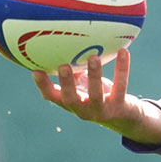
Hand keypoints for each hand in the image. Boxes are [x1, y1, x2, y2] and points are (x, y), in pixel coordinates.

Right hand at [32, 48, 160, 145]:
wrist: (125, 116)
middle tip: (63, 66)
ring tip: (94, 57)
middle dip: (66, 83)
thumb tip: (64, 45)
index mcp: (71, 103)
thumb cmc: (99, 95)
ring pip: (96, 94)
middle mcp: (83, 109)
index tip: (35, 70)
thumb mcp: (84, 85)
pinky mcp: (119, 106)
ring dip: (94, 75)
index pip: (52, 96)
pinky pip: (120, 86)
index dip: (43, 85)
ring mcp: (101, 110)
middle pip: (71, 99)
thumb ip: (74, 72)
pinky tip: (124, 52)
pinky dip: (122, 69)